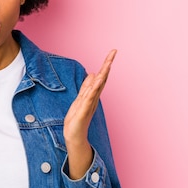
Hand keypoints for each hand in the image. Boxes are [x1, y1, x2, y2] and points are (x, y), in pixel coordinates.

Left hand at [63, 50, 115, 178]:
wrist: (74, 136)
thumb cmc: (77, 119)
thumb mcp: (80, 99)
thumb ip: (86, 87)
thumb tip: (92, 73)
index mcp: (93, 94)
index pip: (101, 77)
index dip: (106, 64)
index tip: (113, 52)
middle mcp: (93, 98)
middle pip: (102, 79)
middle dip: (107, 65)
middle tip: (114, 52)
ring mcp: (89, 105)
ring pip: (97, 88)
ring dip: (102, 76)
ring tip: (107, 64)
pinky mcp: (83, 112)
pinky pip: (88, 99)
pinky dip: (93, 90)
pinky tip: (96, 82)